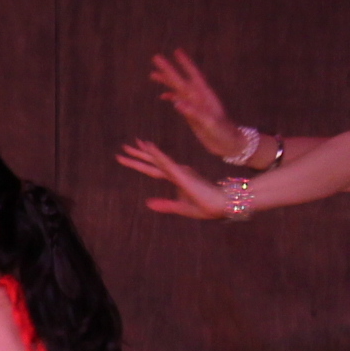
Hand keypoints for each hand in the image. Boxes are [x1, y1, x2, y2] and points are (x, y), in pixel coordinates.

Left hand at [114, 137, 236, 220]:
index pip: (154, 169)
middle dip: (138, 154)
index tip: (126, 156)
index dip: (141, 163)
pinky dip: (156, 154)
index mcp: (177, 178)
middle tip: (124, 146)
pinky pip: (166, 162)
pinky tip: (147, 146)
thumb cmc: (207, 206)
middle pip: (153, 162)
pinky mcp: (183, 175)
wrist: (225, 206)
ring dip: (145, 152)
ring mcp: (179, 172)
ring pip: (158, 160)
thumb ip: (165, 204)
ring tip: (133, 142)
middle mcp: (177, 172)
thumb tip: (147, 203)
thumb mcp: (181, 207)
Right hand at [144, 49, 245, 161]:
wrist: (230, 144)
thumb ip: (194, 113)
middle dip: (169, 70)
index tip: (176, 51)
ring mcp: (196, 105)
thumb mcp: (210, 124)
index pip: (193, 76)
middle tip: (156, 58)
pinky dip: (171, 96)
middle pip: (181, 80)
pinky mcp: (193, 114)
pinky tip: (163, 95)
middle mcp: (199, 98)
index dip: (185, 64)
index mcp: (204, 97)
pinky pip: (180, 101)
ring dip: (167, 81)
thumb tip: (175, 102)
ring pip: (179, 89)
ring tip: (153, 74)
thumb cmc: (224, 133)